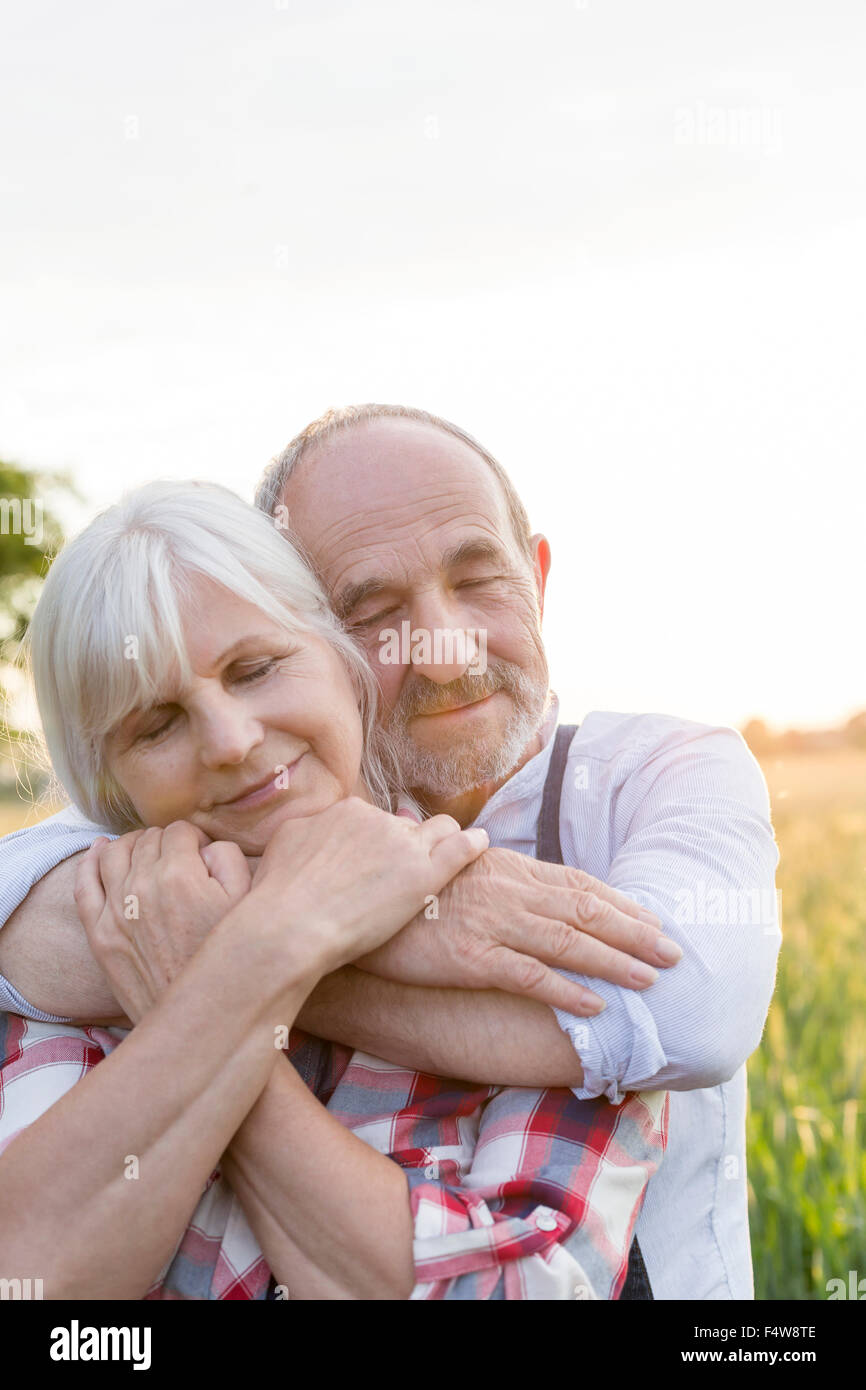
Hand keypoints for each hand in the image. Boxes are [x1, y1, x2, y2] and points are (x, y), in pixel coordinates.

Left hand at [74, 822, 252, 1022]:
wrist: (202, 1019)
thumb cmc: (230, 962)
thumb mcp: (246, 904)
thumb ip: (227, 859)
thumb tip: (204, 846)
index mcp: (180, 875)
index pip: (180, 831)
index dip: (194, 837)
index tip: (201, 851)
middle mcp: (142, 887)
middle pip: (147, 840)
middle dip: (164, 841)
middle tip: (179, 856)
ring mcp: (115, 912)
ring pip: (114, 854)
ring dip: (130, 844)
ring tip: (145, 850)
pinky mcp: (99, 936)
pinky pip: (84, 885)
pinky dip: (90, 861)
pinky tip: (100, 850)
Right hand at [250, 796, 487, 974]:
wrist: (290, 925)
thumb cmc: (278, 893)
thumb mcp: (284, 843)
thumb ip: (308, 830)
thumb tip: (315, 829)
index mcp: (346, 812)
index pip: (373, 820)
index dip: (377, 842)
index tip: (376, 861)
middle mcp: (378, 820)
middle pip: (405, 826)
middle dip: (406, 845)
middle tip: (402, 872)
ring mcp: (404, 845)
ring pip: (438, 829)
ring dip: (443, 839)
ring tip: (451, 853)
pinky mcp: (424, 875)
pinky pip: (461, 847)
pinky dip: (473, 843)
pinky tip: (481, 843)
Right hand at [355, 847, 681, 1015]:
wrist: (349, 901)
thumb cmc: (398, 887)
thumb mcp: (445, 865)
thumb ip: (481, 866)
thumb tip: (493, 851)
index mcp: (505, 869)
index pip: (576, 884)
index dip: (620, 904)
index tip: (653, 921)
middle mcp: (506, 891)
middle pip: (585, 910)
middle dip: (635, 932)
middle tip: (675, 954)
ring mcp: (490, 923)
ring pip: (567, 941)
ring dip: (614, 961)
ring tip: (651, 981)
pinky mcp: (469, 956)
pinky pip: (527, 974)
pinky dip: (565, 989)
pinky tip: (594, 1005)